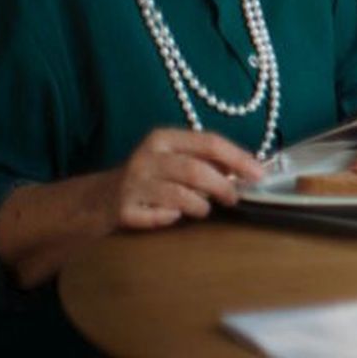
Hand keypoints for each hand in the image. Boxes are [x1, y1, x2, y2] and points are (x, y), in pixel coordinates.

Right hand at [104, 129, 262, 230]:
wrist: (97, 199)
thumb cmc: (150, 178)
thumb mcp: (174, 159)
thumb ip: (206, 160)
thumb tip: (248, 170)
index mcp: (164, 138)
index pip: (209, 142)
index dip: (239, 158)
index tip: (259, 174)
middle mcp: (147, 156)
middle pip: (196, 170)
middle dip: (223, 186)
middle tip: (234, 198)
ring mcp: (133, 184)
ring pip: (180, 195)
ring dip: (200, 206)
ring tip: (203, 209)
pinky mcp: (124, 210)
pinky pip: (159, 217)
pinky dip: (172, 218)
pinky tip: (172, 216)